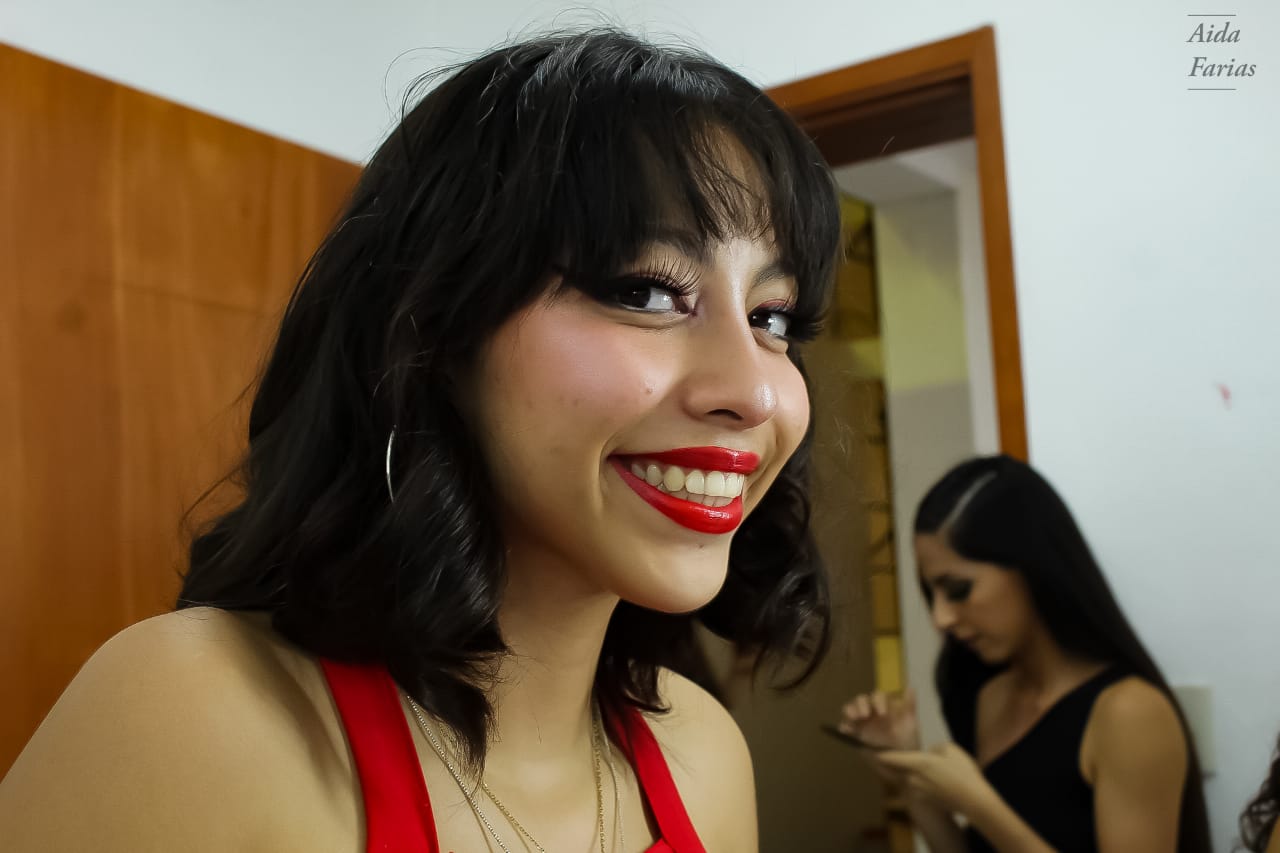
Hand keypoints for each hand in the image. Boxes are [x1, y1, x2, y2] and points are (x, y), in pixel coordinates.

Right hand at [838, 688, 920, 750]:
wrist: (902, 765)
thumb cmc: (907, 743)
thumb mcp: (910, 725)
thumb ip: (910, 707)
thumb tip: (911, 688)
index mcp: (884, 707)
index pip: (877, 696)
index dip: (878, 701)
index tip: (883, 713)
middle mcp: (871, 712)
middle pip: (861, 700)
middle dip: (861, 704)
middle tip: (864, 715)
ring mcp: (861, 723)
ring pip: (850, 710)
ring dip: (850, 711)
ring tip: (853, 718)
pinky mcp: (855, 736)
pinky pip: (845, 727)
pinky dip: (844, 726)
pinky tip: (846, 730)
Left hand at [875, 742, 996, 817]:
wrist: (974, 801)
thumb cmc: (963, 772)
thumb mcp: (950, 750)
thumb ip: (935, 749)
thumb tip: (930, 753)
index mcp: (917, 762)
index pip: (891, 758)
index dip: (879, 754)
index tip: (868, 751)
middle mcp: (913, 778)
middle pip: (896, 770)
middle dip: (891, 765)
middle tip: (885, 759)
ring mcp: (919, 792)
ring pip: (907, 780)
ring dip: (908, 775)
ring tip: (918, 770)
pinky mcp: (927, 801)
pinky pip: (917, 789)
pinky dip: (920, 785)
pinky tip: (933, 782)